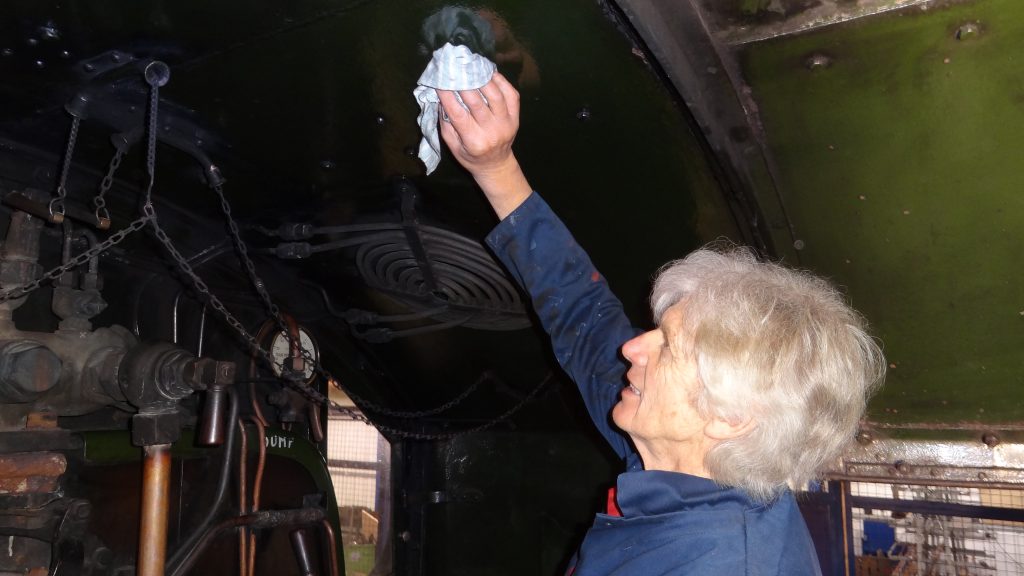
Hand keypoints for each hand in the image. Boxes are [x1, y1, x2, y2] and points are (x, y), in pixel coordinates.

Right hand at [438, 72, 531, 218]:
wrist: (496, 165)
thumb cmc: (471, 156)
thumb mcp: (452, 146)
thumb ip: (446, 123)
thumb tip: (441, 97)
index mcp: (474, 142)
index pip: (458, 114)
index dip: (447, 96)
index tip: (439, 81)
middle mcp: (492, 132)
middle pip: (476, 102)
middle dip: (464, 83)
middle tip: (454, 69)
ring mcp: (506, 124)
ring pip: (495, 95)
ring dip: (482, 78)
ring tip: (471, 67)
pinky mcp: (515, 117)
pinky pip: (511, 94)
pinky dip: (501, 81)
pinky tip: (489, 73)